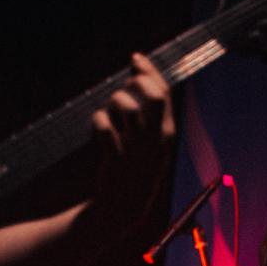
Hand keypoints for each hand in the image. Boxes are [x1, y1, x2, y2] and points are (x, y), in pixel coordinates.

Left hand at [90, 52, 174, 226]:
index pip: (164, 93)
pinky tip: (99, 128)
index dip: (149, 71)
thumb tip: (137, 79)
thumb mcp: (151, 142)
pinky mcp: (117, 159)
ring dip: (113, 103)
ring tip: (109, 113)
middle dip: (136, 82)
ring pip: (126, 108)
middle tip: (123, 88)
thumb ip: (148, 114)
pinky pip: (105, 128)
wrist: (124, 207)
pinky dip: (99, 122)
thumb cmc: (135, 167)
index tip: (135, 58)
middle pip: (152, 97)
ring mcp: (137, 149)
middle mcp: (156, 139)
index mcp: (168, 133)